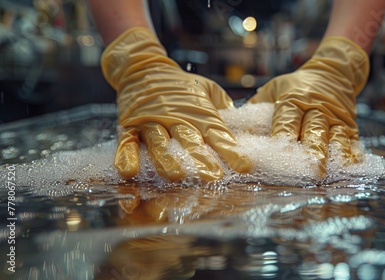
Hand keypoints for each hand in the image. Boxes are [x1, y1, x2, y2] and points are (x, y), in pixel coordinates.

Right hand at [101, 27, 251, 180]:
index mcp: (198, 113)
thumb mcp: (207, 89)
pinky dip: (126, 156)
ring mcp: (151, 123)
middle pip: (188, 140)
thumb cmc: (181, 86)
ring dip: (166, 160)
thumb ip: (225, 107)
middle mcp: (176, 119)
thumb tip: (247, 124)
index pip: (217, 133)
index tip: (244, 167)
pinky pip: (127, 143)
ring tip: (175, 176)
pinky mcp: (130, 126)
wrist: (144, 67)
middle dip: (199, 158)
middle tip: (210, 176)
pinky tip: (129, 172)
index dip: (230, 151)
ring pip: (158, 143)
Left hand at [248, 36, 368, 175]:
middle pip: (314, 131)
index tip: (278, 152)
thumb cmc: (296, 86)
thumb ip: (256, 109)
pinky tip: (349, 167)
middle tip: (310, 170)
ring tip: (328, 172)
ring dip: (332, 155)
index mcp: (294, 99)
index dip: (283, 135)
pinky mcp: (350, 125)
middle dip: (312, 151)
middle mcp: (316, 108)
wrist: (334, 72)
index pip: (287, 119)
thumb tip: (232, 130)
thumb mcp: (273, 90)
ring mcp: (336, 118)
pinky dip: (351, 154)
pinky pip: (352, 141)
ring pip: (335, 137)